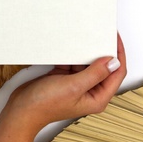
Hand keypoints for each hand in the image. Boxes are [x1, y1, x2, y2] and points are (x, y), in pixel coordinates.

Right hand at [0, 34, 126, 141]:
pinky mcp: (64, 78)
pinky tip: (69, 47)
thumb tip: (113, 61)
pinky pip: (73, 63)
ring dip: (85, 52)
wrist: (23, 107)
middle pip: (103, 67)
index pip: (116, 73)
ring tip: (84, 37)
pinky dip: (72, 55)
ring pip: (87, 63)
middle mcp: (89, 91)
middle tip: (101, 34)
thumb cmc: (46, 104)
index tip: (115, 38)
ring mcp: (76, 84)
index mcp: (97, 97)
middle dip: (102, 51)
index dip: (118, 55)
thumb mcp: (73, 86)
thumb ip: (95, 74)